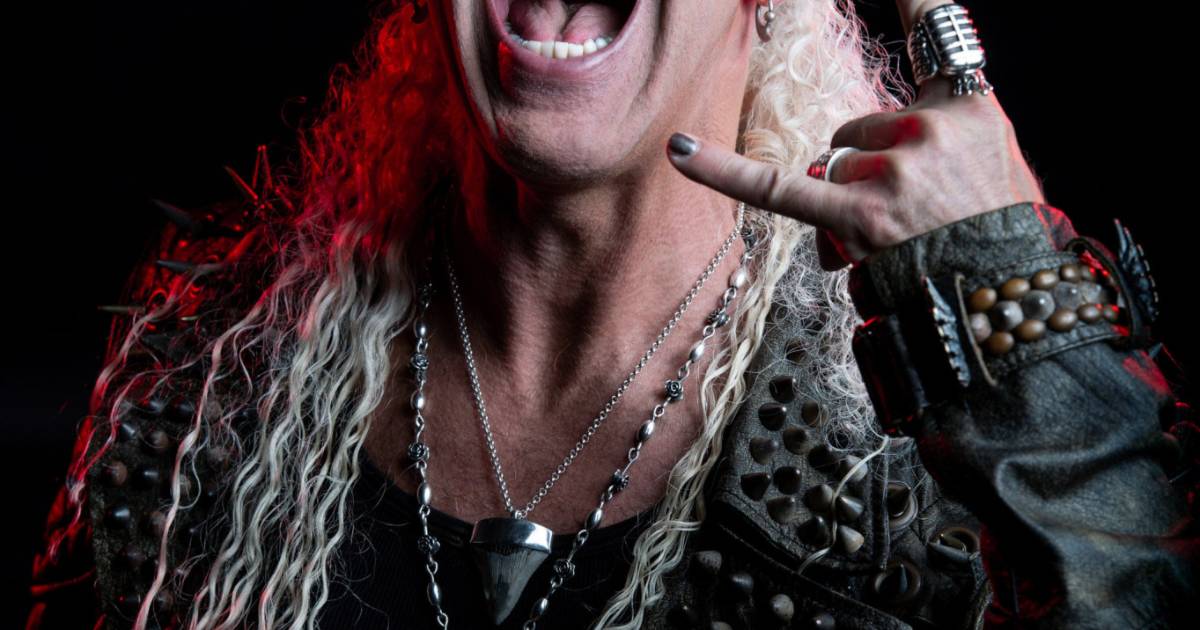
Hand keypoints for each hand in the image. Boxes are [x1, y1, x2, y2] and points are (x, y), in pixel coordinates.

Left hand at [666, 0, 1046, 270]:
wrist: (1002, 295)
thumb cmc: (992, 232)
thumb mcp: (994, 158)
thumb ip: (940, 126)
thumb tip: (855, 141)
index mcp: (968, 106)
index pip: (934, 33)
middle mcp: (930, 129)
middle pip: (855, 126)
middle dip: (867, 166)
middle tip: (913, 209)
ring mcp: (893, 171)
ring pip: (830, 163)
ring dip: (846, 199)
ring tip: (896, 234)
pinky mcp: (856, 215)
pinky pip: (773, 188)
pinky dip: (720, 171)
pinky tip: (679, 150)